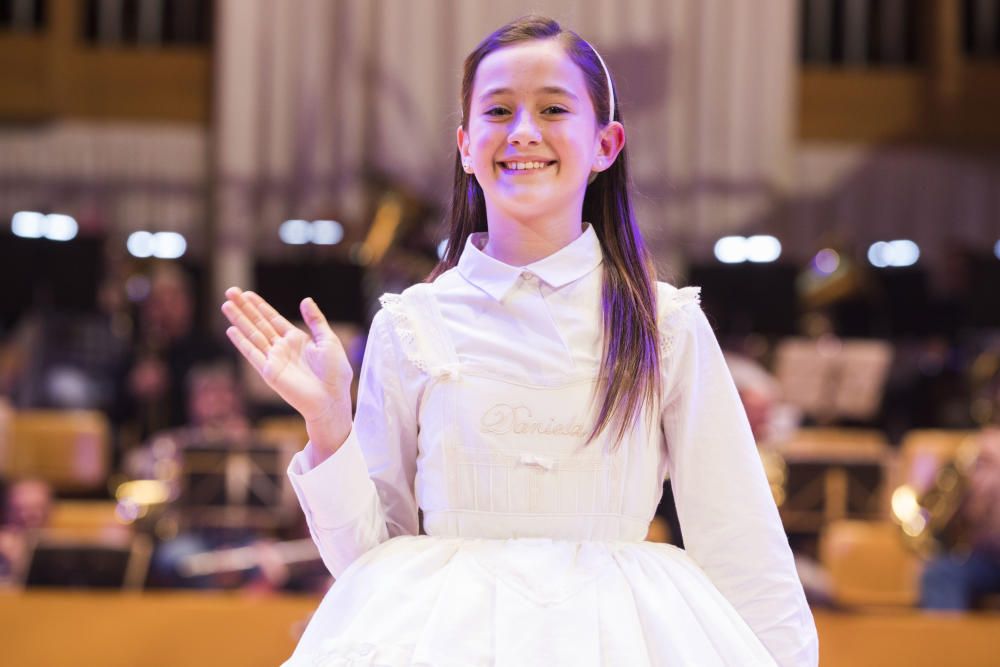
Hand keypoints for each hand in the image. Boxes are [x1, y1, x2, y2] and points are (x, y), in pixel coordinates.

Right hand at [221, 288, 352, 426]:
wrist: (332, 397)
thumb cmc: (335, 372)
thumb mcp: (328, 340)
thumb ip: (315, 320)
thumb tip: (305, 299)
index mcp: (296, 340)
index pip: (273, 319)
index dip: (260, 306)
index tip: (247, 294)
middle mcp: (282, 348)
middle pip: (259, 323)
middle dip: (244, 308)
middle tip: (230, 291)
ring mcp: (274, 359)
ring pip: (253, 335)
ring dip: (239, 320)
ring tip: (225, 305)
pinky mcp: (269, 372)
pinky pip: (253, 354)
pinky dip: (242, 342)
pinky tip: (231, 330)